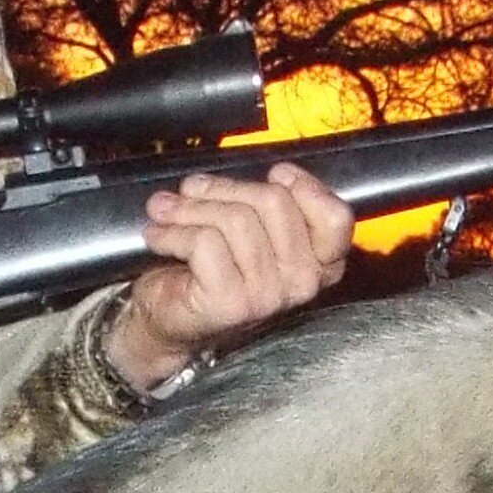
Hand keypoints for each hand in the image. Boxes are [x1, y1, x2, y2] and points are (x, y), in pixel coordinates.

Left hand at [110, 161, 354, 390]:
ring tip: (166, 212)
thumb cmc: (210, 268)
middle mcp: (302, 283)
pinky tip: (158, 235)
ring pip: (236, 219)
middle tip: (191, 191)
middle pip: (275, 203)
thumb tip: (261, 173)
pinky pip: (204, 242)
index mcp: (319, 264)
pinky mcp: (231, 303)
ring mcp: (268, 296)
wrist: (168, 319)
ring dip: (189, 208)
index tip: (275, 174)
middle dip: (223, 188)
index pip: (334, 218)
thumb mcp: (250, 230)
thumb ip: (268, 203)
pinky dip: (172, 232)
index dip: (306, 187)